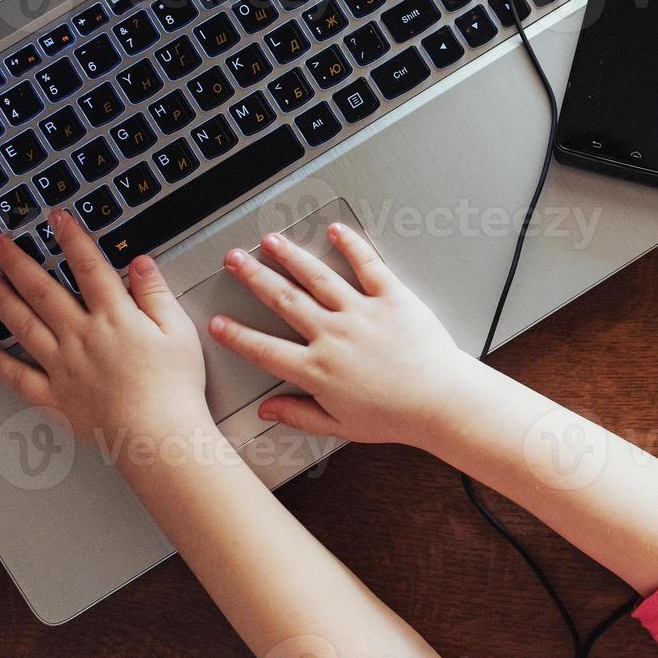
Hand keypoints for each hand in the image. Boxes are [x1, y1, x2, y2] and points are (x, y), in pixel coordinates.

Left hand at [0, 210, 211, 447]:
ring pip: (24, 326)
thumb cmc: (174, 387)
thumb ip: (156, 294)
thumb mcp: (178, 331)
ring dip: (2, 300)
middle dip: (18, 262)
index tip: (57, 219)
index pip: (89, 267)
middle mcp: (82, 336)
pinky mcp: (55, 396)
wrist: (157, 434)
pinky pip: (18, 376)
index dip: (72, 239)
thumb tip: (140, 264)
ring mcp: (63, 366)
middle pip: (43, 291)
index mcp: (115, 318)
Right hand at [206, 223, 481, 447]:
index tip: (217, 323)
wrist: (440, 402)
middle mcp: (333, 336)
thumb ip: (300, 415)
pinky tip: (335, 231)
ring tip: (271, 241)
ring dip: (291, 256)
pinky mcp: (391, 298)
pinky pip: (367, 265)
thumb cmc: (397, 416)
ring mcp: (361, 313)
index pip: (264, 349)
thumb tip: (269, 411)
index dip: (236, 335)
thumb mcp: (340, 426)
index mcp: (317, 369)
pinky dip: (351, 246)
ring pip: (317, 277)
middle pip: (283, 299)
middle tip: (235, 260)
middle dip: (254, 277)